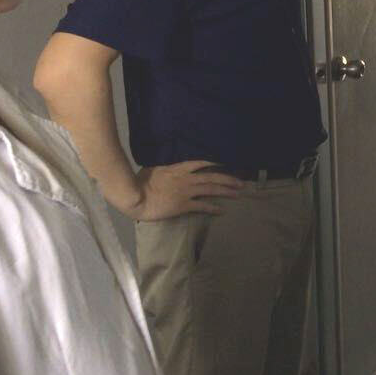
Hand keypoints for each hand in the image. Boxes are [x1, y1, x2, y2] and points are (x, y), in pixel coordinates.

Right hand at [128, 161, 243, 220]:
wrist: (134, 197)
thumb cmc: (138, 183)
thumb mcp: (152, 170)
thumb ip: (164, 169)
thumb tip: (165, 169)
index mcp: (178, 169)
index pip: (201, 163)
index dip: (215, 164)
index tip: (225, 165)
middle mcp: (186, 179)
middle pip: (212, 177)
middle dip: (228, 179)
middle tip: (241, 183)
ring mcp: (186, 192)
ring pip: (211, 190)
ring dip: (226, 191)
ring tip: (238, 193)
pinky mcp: (183, 205)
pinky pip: (202, 206)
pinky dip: (213, 208)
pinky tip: (222, 211)